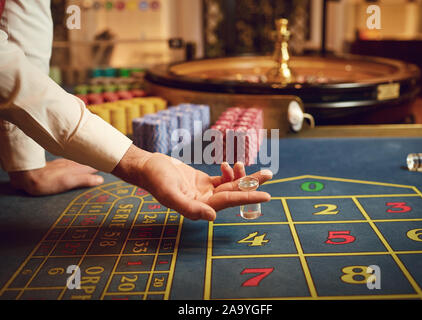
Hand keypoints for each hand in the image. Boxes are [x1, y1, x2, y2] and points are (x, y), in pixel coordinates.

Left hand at [9, 158, 103, 195]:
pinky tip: (78, 163)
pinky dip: (79, 161)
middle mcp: (72, 164)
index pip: (95, 164)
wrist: (26, 176)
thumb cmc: (47, 182)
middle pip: (89, 160)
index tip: (116, 160)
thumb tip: (101, 179)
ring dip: (90, 160)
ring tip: (97, 159)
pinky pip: (73, 161)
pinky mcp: (56, 165)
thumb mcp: (68, 182)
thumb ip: (84, 180)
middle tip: (110, 158)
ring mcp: (64, 163)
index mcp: (77, 168)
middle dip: (99, 159)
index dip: (104, 163)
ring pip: (81, 160)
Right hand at [112, 145, 271, 220]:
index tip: (266, 195)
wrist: (147, 166)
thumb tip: (213, 217)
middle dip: (252, 184)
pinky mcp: (202, 182)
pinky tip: (232, 165)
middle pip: (234, 193)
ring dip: (244, 177)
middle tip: (269, 175)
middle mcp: (204, 202)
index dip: (247, 197)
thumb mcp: (170, 193)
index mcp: (199, 207)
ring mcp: (204, 192)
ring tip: (260, 169)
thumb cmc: (156, 179)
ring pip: (230, 185)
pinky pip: (222, 179)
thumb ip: (190, 207)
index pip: (228, 201)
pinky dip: (230, 173)